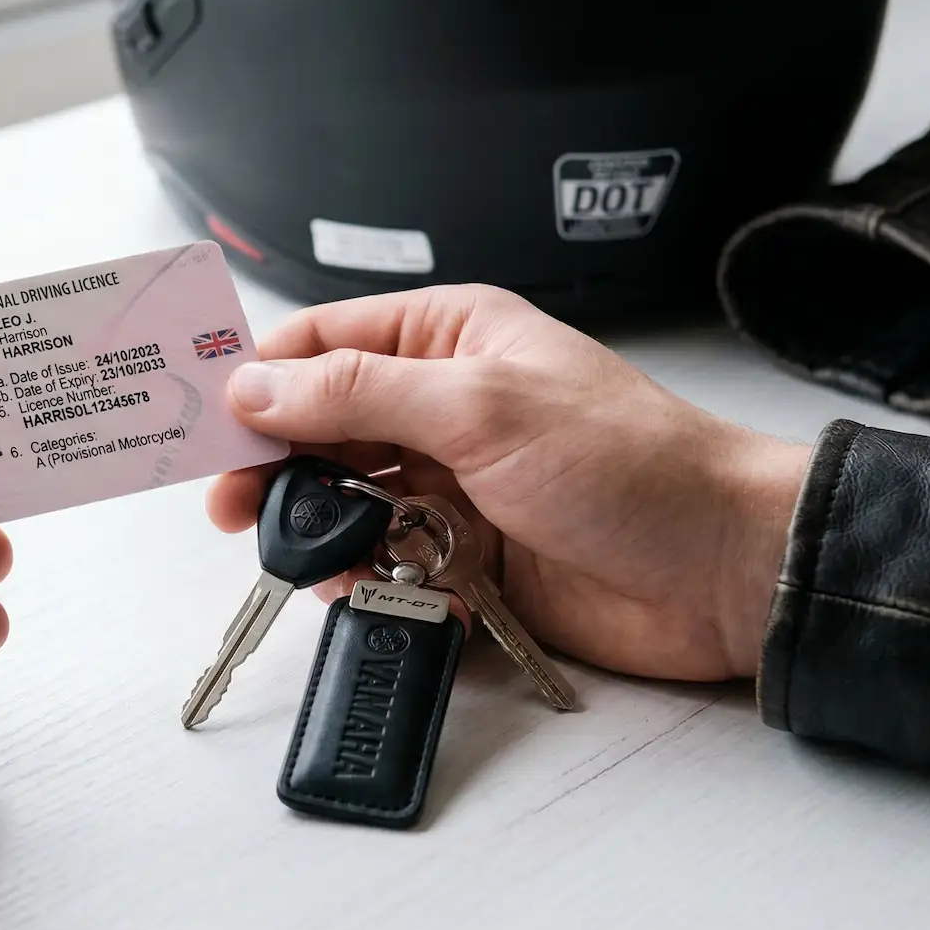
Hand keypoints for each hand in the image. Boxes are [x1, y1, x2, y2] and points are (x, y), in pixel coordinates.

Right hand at [207, 286, 810, 682]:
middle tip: (235, 506)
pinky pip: (384, 567)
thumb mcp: (480, 407)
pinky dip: (365, 582)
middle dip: (274, 465)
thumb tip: (256, 384)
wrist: (721, 570)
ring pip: (345, 503)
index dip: (259, 378)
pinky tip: (363, 590)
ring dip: (318, 531)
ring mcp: (453, 485)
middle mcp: (444, 406)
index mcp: (450, 338)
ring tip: (303, 556)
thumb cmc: (631, 464)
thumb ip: (358, 394)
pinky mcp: (467, 558)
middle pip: (320, 427)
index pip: (323, 342)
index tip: (208, 422)